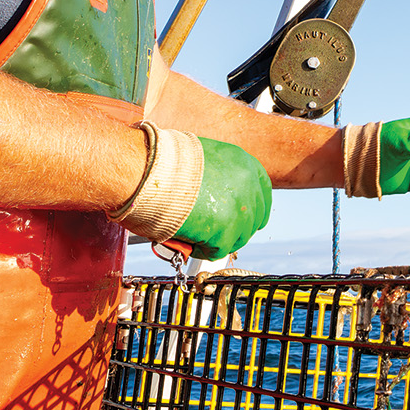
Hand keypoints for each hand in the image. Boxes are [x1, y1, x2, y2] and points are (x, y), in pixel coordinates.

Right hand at [173, 137, 272, 257]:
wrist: (146, 169)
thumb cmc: (163, 161)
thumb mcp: (202, 157)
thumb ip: (217, 174)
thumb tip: (214, 192)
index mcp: (244, 164)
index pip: (262, 192)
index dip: (252, 207)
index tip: (243, 216)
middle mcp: (248, 185)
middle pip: (253, 218)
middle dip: (236, 228)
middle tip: (214, 232)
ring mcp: (239, 209)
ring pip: (238, 237)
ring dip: (219, 240)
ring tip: (196, 237)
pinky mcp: (225, 231)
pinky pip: (218, 250)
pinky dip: (203, 251)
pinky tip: (189, 245)